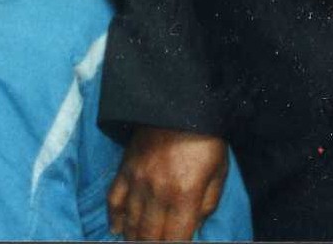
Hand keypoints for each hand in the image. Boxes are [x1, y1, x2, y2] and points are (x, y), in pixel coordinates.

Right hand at [108, 127, 227, 241]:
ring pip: (130, 224)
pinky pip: (114, 200)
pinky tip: (117, 229)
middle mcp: (158, 193)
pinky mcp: (126, 169)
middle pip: (150, 236)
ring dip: (134, 239)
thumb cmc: (206, 138)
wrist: (181, 102)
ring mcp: (138, 181)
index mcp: (185, 195)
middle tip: (158, 243)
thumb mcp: (219, 171)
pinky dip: (114, 218)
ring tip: (140, 241)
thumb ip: (207, 204)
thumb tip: (193, 227)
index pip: (175, 239)